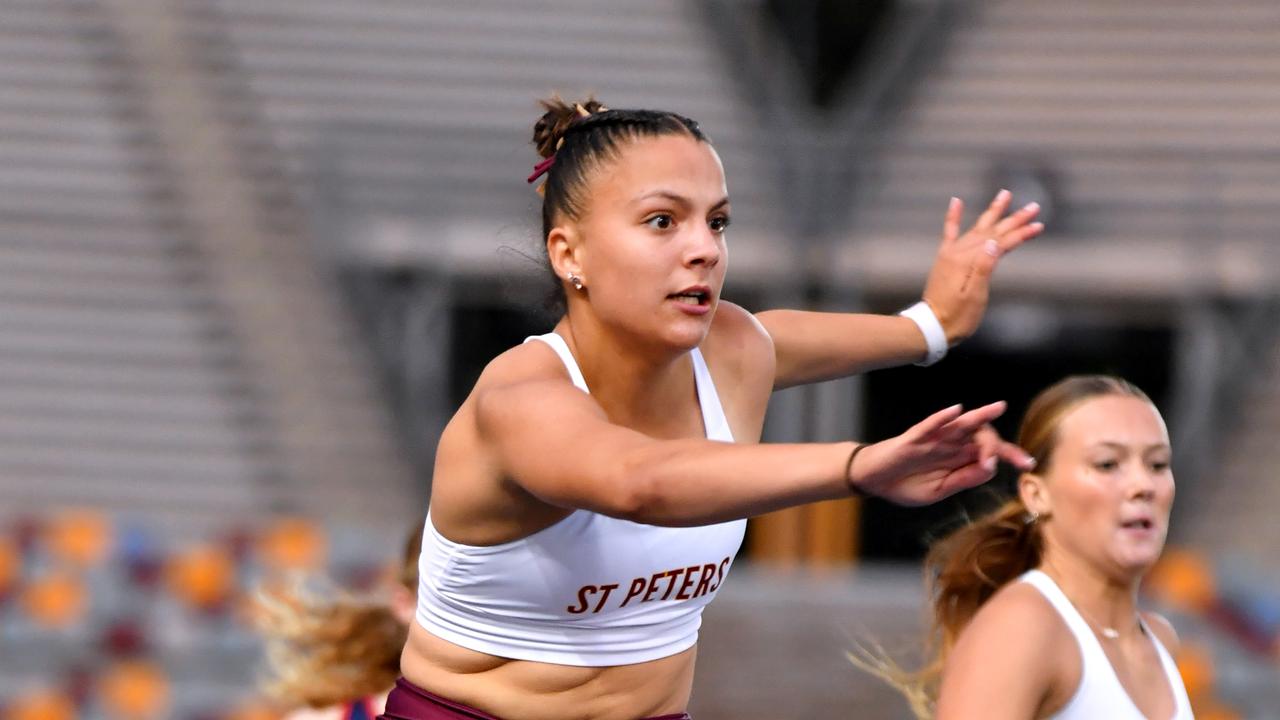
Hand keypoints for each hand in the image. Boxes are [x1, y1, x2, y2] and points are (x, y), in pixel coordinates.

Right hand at [850, 402, 1035, 506]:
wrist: (874, 481)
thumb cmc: (906, 484)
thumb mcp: (939, 490)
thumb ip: (964, 479)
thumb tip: (991, 467)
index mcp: (959, 459)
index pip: (989, 451)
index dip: (1009, 454)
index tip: (1028, 463)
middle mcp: (950, 445)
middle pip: (980, 436)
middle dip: (997, 444)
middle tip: (1008, 458)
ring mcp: (933, 439)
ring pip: (960, 424)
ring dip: (979, 416)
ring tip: (998, 408)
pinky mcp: (914, 438)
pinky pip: (930, 425)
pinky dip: (943, 417)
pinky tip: (956, 411)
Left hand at [921, 190, 1043, 344]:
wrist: (932, 326)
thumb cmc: (957, 316)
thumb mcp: (975, 296)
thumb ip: (983, 268)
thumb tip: (994, 243)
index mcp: (969, 262)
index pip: (1000, 242)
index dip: (1020, 234)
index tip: (1039, 226)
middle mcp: (959, 253)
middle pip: (992, 231)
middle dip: (1014, 220)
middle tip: (1034, 207)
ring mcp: (951, 254)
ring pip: (978, 228)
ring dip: (994, 213)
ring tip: (1005, 195)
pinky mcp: (945, 259)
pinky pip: (950, 232)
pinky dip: (953, 216)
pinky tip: (956, 201)